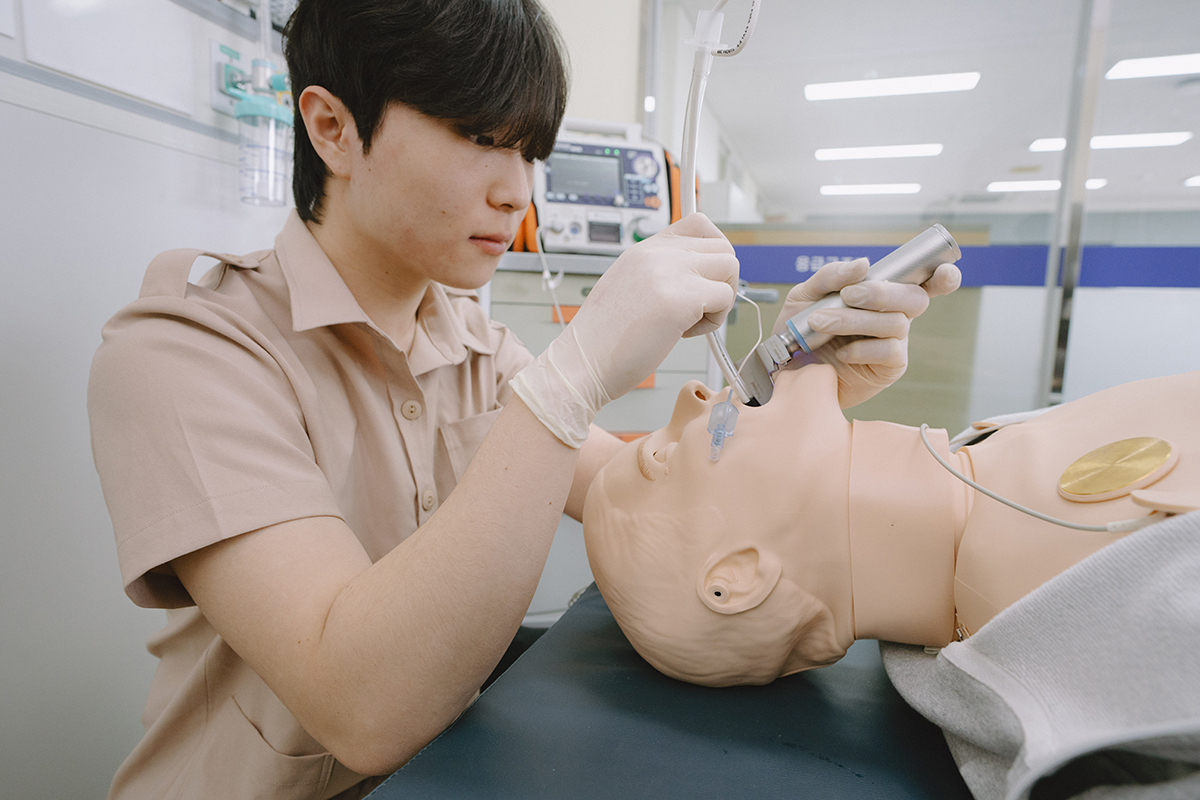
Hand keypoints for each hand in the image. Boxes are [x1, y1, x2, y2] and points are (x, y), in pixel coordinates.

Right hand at [511, 213, 737, 445]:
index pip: (698, 224)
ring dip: (720, 298)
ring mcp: (669, 272)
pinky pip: (724, 298)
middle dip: (720, 280)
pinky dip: (713, 322)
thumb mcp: (628, 287)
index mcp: (644, 249)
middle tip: (698, 307)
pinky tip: (683, 333)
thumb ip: (659, 274)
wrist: (582, 363)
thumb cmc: (603, 339)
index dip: (711, 250)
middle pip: (722, 246)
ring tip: (690, 320)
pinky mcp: (681, 298)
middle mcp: (658, 253)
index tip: (703, 277)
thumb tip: (696, 278)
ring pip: (730, 267)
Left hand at [773, 258, 960, 408]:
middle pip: (914, 297)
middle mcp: (893, 314)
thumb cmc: (799, 330)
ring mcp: (894, 342)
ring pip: (896, 323)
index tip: (945, 271)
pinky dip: (862, 348)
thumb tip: (864, 264)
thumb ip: (831, 276)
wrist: (785, 370)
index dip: (942, 276)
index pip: (921, 280)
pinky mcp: (889, 367)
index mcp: (879, 293)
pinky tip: (840, 352)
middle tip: (848, 294)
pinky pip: (889, 351)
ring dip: (855, 320)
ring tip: (821, 322)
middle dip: (882, 293)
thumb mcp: (805, 296)